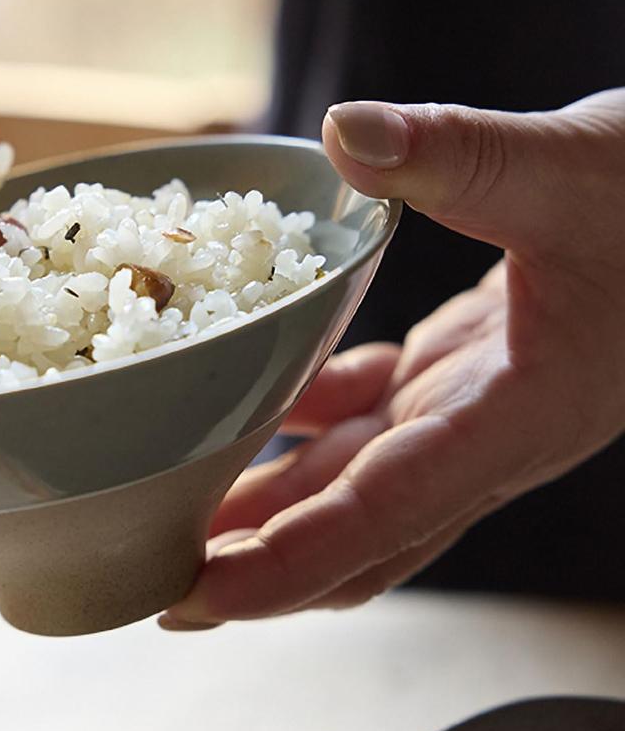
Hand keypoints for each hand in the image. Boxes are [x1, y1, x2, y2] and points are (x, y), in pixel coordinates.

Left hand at [160, 90, 624, 628]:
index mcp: (516, 419)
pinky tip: (242, 401)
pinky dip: (300, 417)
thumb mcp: (571, 170)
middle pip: (353, 532)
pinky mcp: (454, 373)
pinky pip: (360, 414)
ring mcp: (464, 409)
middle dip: (259, 567)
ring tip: (175, 510)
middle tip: (159, 583)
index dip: (287, 566)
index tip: (200, 597)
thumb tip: (347, 133)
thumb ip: (462, 155)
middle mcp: (483, 435)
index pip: (384, 518)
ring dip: (269, 504)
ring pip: (349, 480)